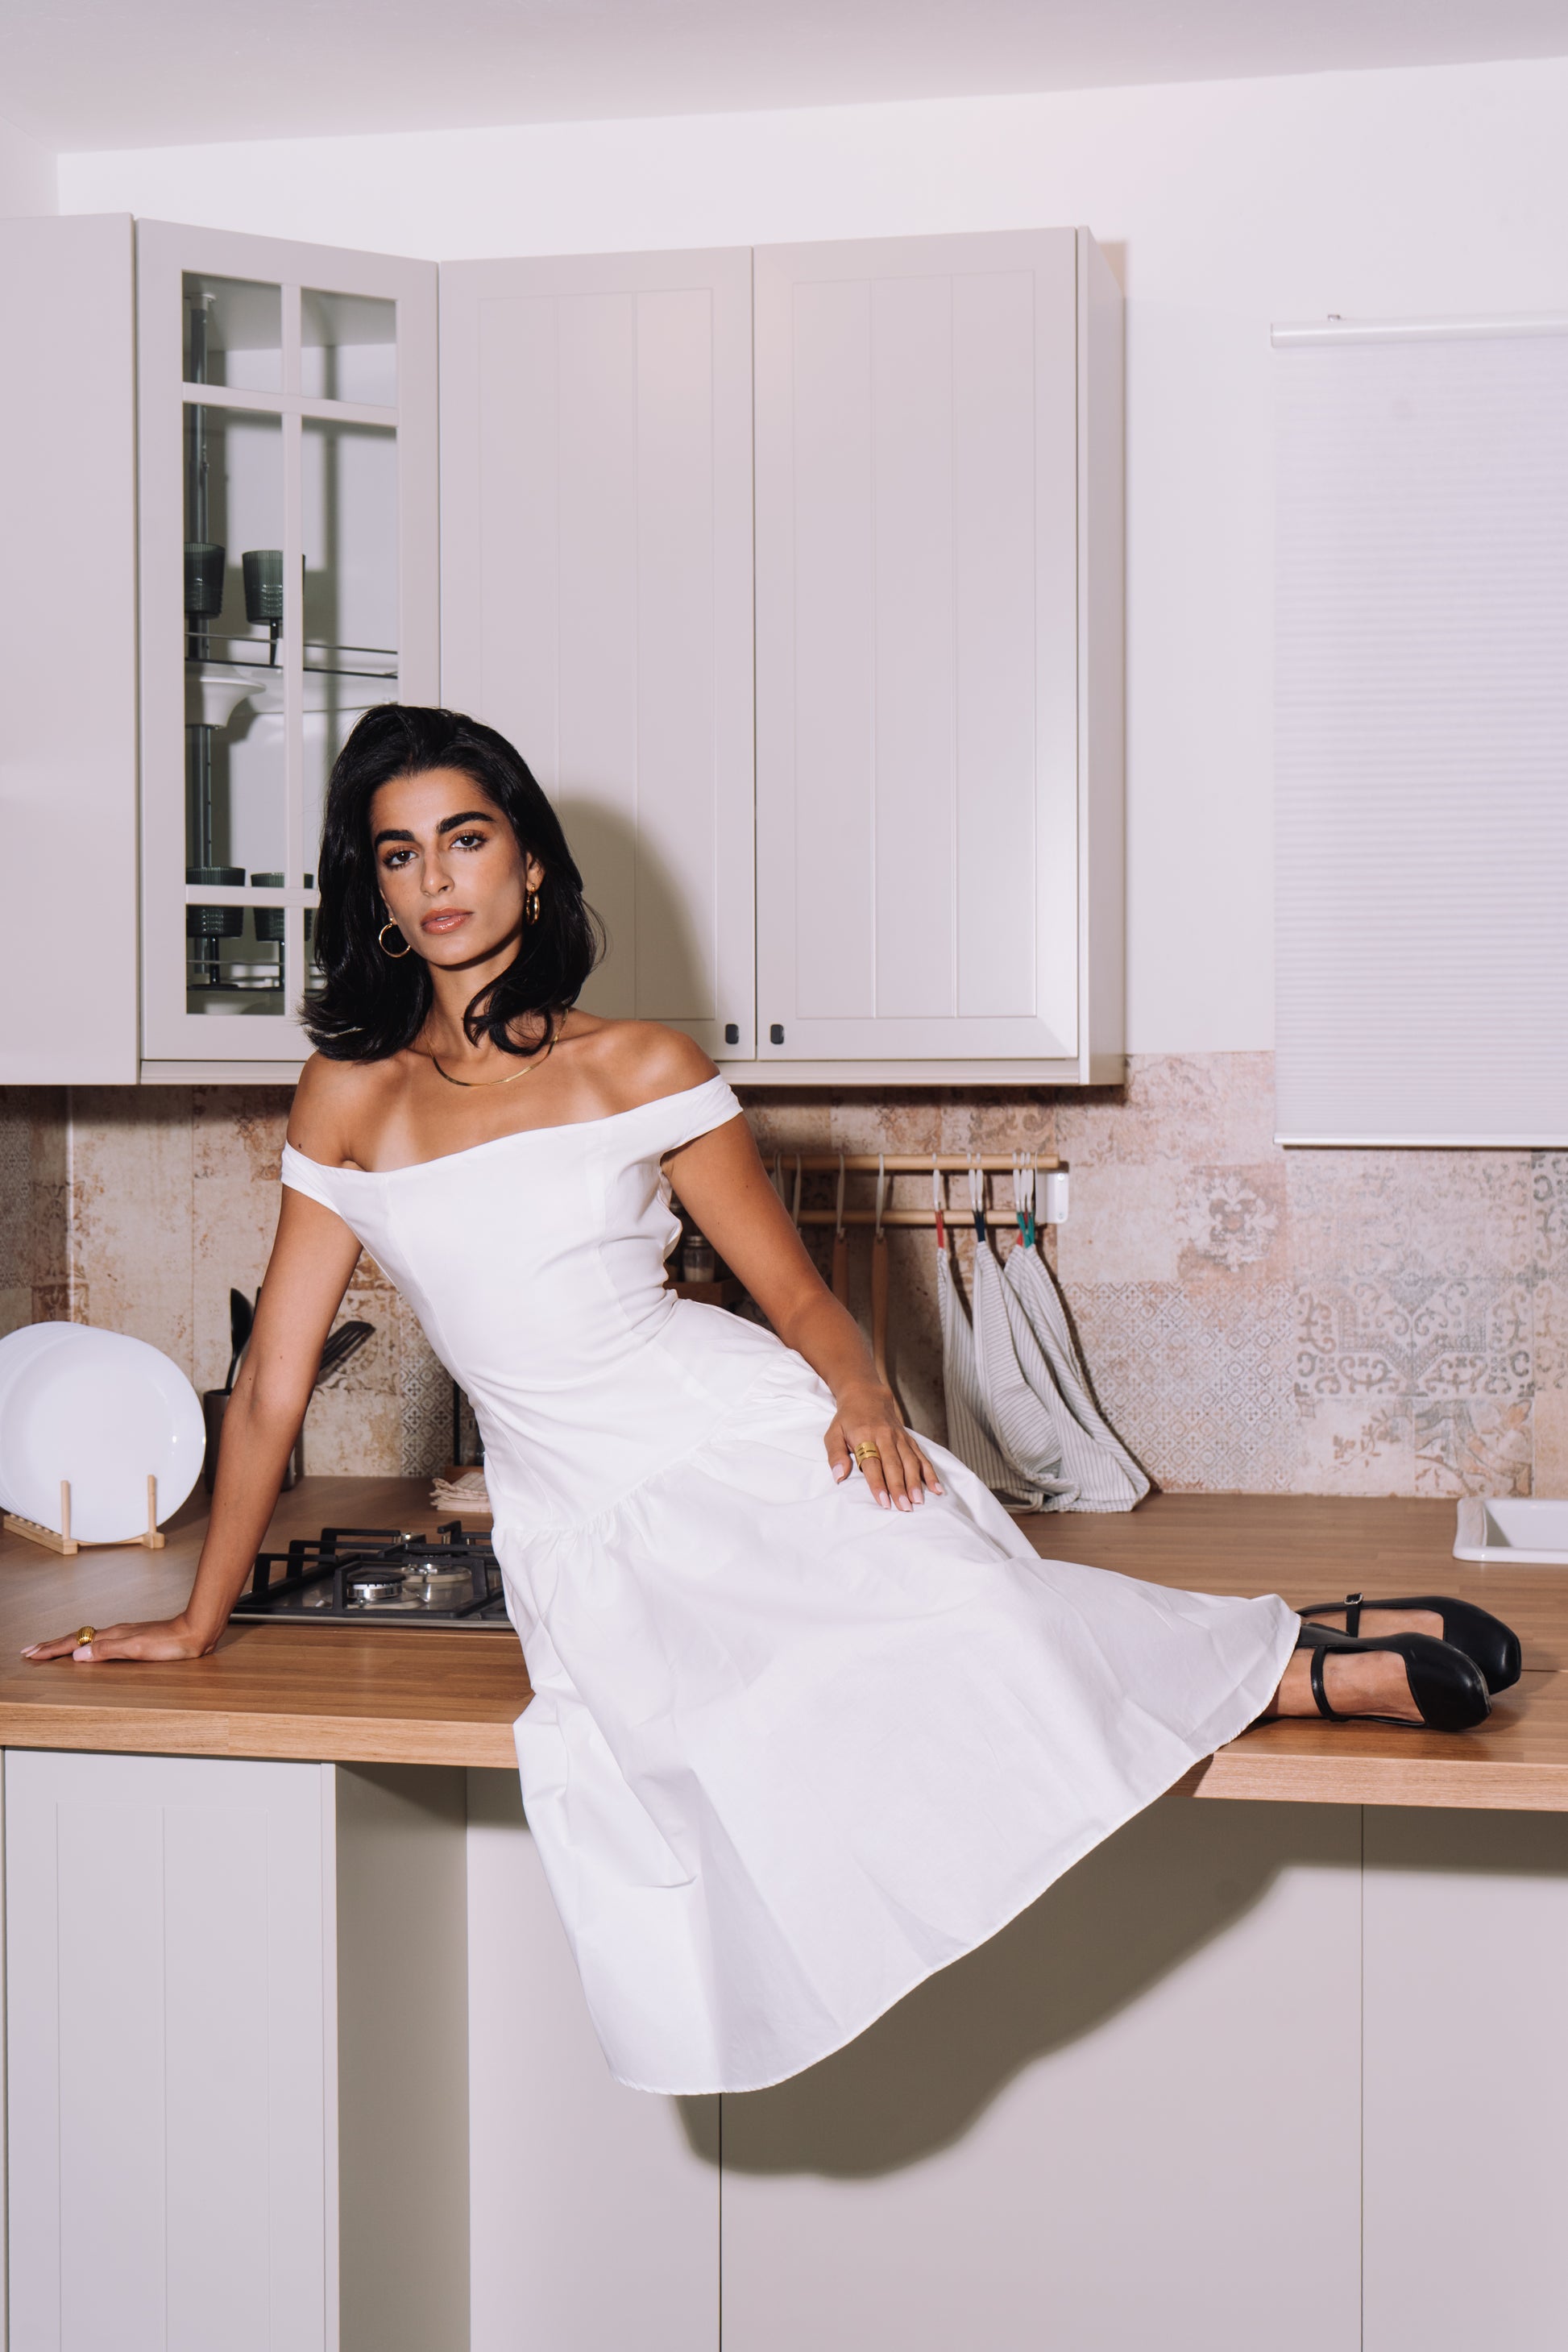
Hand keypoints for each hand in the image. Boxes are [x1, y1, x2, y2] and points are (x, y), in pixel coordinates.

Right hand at [22, 1615, 218, 1664]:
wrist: (196, 1632)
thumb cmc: (171, 1643)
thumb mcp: (138, 1649)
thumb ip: (107, 1651)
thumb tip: (77, 1655)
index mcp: (112, 1636)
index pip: (74, 1642)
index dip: (52, 1649)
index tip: (32, 1654)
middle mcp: (115, 1633)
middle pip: (76, 1638)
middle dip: (52, 1645)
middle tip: (30, 1651)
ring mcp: (123, 1635)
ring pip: (86, 1638)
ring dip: (65, 1644)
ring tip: (50, 1649)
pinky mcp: (132, 1638)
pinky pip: (99, 1641)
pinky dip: (84, 1645)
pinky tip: (87, 1649)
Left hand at [825, 1380, 943, 1511]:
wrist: (867, 1396)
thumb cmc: (848, 1419)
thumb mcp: (833, 1433)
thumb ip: (835, 1455)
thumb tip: (839, 1476)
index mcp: (865, 1436)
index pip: (872, 1463)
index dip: (878, 1483)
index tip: (883, 1502)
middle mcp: (885, 1437)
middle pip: (894, 1465)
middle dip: (899, 1487)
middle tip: (904, 1507)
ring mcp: (900, 1438)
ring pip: (910, 1461)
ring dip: (915, 1482)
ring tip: (918, 1501)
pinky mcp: (909, 1439)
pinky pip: (921, 1457)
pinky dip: (930, 1473)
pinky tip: (936, 1488)